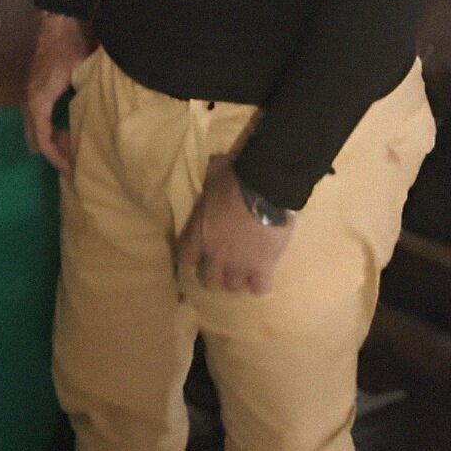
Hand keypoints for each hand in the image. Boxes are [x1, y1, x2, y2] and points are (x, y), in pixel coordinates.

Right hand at [23, 12, 88, 174]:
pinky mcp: (36, 89)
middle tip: (74, 164)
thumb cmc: (71, 46)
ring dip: (51, 140)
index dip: (57, 157)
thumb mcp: (82, 72)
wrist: (59, 22)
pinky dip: (50, 129)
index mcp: (40, 100)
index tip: (73, 168)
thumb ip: (89, 95)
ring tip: (71, 150)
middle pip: (36, 137)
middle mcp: (31, 100)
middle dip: (54, 152)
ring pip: (36, 127)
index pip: (43, 139)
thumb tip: (102, 119)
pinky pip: (39, 118)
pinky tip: (66, 130)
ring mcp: (31, 94)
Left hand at [179, 156, 294, 295]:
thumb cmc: (236, 179)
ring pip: (234, 286)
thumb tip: (214, 162)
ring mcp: (238, 265)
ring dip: (240, 278)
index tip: (201, 252)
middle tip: (228, 263)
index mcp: (199, 234)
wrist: (264, 189)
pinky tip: (264, 274)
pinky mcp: (262, 269)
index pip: (186, 257)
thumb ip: (211, 178)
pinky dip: (261, 283)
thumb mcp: (215, 175)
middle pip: (210, 281)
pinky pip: (260, 289)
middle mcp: (215, 255)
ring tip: (247, 270)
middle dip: (218, 274)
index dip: (195, 256)